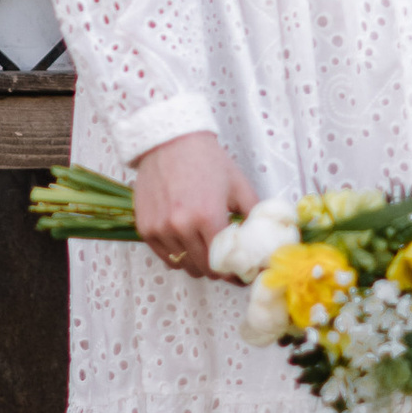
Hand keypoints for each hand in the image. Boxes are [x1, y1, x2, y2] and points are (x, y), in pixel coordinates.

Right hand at [133, 133, 258, 276]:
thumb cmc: (207, 161)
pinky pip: (165, 257)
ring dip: (198, 263)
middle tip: (226, 261)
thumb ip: (254, 217)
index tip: (241, 271)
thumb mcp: (238, 186)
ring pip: (184, 265)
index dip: (235, 272)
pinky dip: (178, 256)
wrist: (170, 140)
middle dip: (219, 269)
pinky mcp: (145, 228)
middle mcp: (181, 226)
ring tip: (206, 248)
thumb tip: (266, 243)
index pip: (224, 264)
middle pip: (204, 269)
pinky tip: (188, 242)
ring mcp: (161, 229)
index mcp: (208, 217)